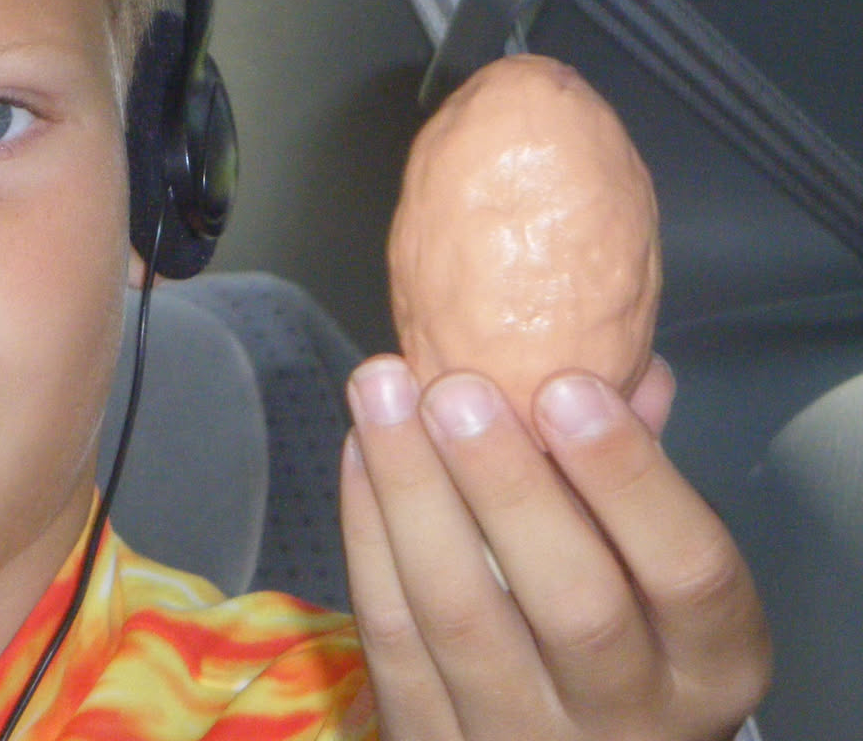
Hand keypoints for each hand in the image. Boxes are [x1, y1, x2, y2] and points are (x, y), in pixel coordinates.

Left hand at [340, 355, 769, 740]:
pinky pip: (392, 635)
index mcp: (709, 665)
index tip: (568, 385)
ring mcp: (523, 735)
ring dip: (412, 490)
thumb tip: (621, 364)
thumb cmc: (627, 648)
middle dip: (506, 485)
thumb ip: (638, 481)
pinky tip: (359, 451)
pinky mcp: (431, 738)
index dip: (630, 478)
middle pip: (573, 604)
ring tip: (382, 392)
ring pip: (461, 616)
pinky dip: (369, 534)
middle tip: (456, 389)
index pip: (690, 574)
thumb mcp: (664, 585)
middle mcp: (627, 717)